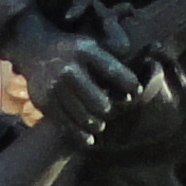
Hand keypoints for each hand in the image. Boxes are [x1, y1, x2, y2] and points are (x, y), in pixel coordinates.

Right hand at [9, 11, 141, 137]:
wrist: (35, 49)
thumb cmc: (74, 51)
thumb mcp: (93, 45)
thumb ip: (115, 60)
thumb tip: (150, 64)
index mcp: (87, 52)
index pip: (115, 72)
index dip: (129, 85)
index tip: (135, 94)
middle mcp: (70, 69)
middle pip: (100, 102)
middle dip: (108, 109)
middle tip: (109, 110)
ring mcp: (56, 87)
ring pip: (85, 117)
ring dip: (96, 124)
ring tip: (100, 124)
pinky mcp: (45, 102)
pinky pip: (67, 126)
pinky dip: (80, 136)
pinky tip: (89, 140)